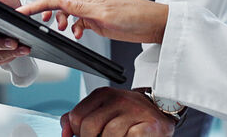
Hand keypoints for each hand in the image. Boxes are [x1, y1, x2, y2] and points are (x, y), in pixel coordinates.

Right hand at [16, 0, 168, 43]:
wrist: (155, 23)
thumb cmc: (136, 16)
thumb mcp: (105, 14)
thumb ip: (80, 7)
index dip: (36, 4)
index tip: (21, 11)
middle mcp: (87, 3)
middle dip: (45, 7)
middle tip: (42, 22)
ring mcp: (93, 11)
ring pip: (66, 9)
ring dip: (58, 19)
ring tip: (59, 30)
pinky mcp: (99, 21)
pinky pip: (78, 21)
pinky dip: (72, 27)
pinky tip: (77, 35)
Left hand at [61, 87, 175, 136]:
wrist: (161, 111)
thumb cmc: (128, 115)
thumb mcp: (102, 111)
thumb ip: (79, 120)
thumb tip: (65, 133)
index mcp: (102, 94)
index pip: (76, 117)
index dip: (78, 132)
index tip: (86, 135)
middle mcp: (118, 99)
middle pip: (89, 127)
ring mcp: (134, 111)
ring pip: (108, 136)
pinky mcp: (148, 125)